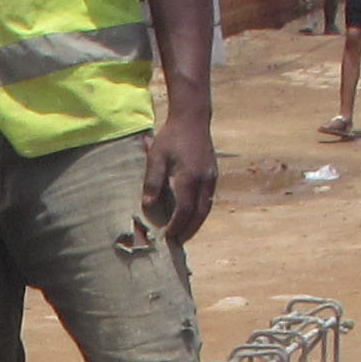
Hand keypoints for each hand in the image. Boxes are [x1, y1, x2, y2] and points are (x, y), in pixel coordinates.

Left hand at [146, 116, 220, 245]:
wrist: (192, 119)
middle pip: (199, 214)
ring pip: (206, 208)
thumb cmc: (171, 137)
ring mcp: (211, 178)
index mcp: (189, 178)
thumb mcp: (156, 157)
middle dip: (189, 230)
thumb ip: (152, 181)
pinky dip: (200, 211)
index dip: (176, 226)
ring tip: (185, 233)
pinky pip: (208, 199)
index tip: (167, 236)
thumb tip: (147, 205)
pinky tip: (192, 216)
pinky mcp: (213, 174)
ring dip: (196, 223)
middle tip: (178, 242)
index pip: (184, 210)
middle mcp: (204, 180)